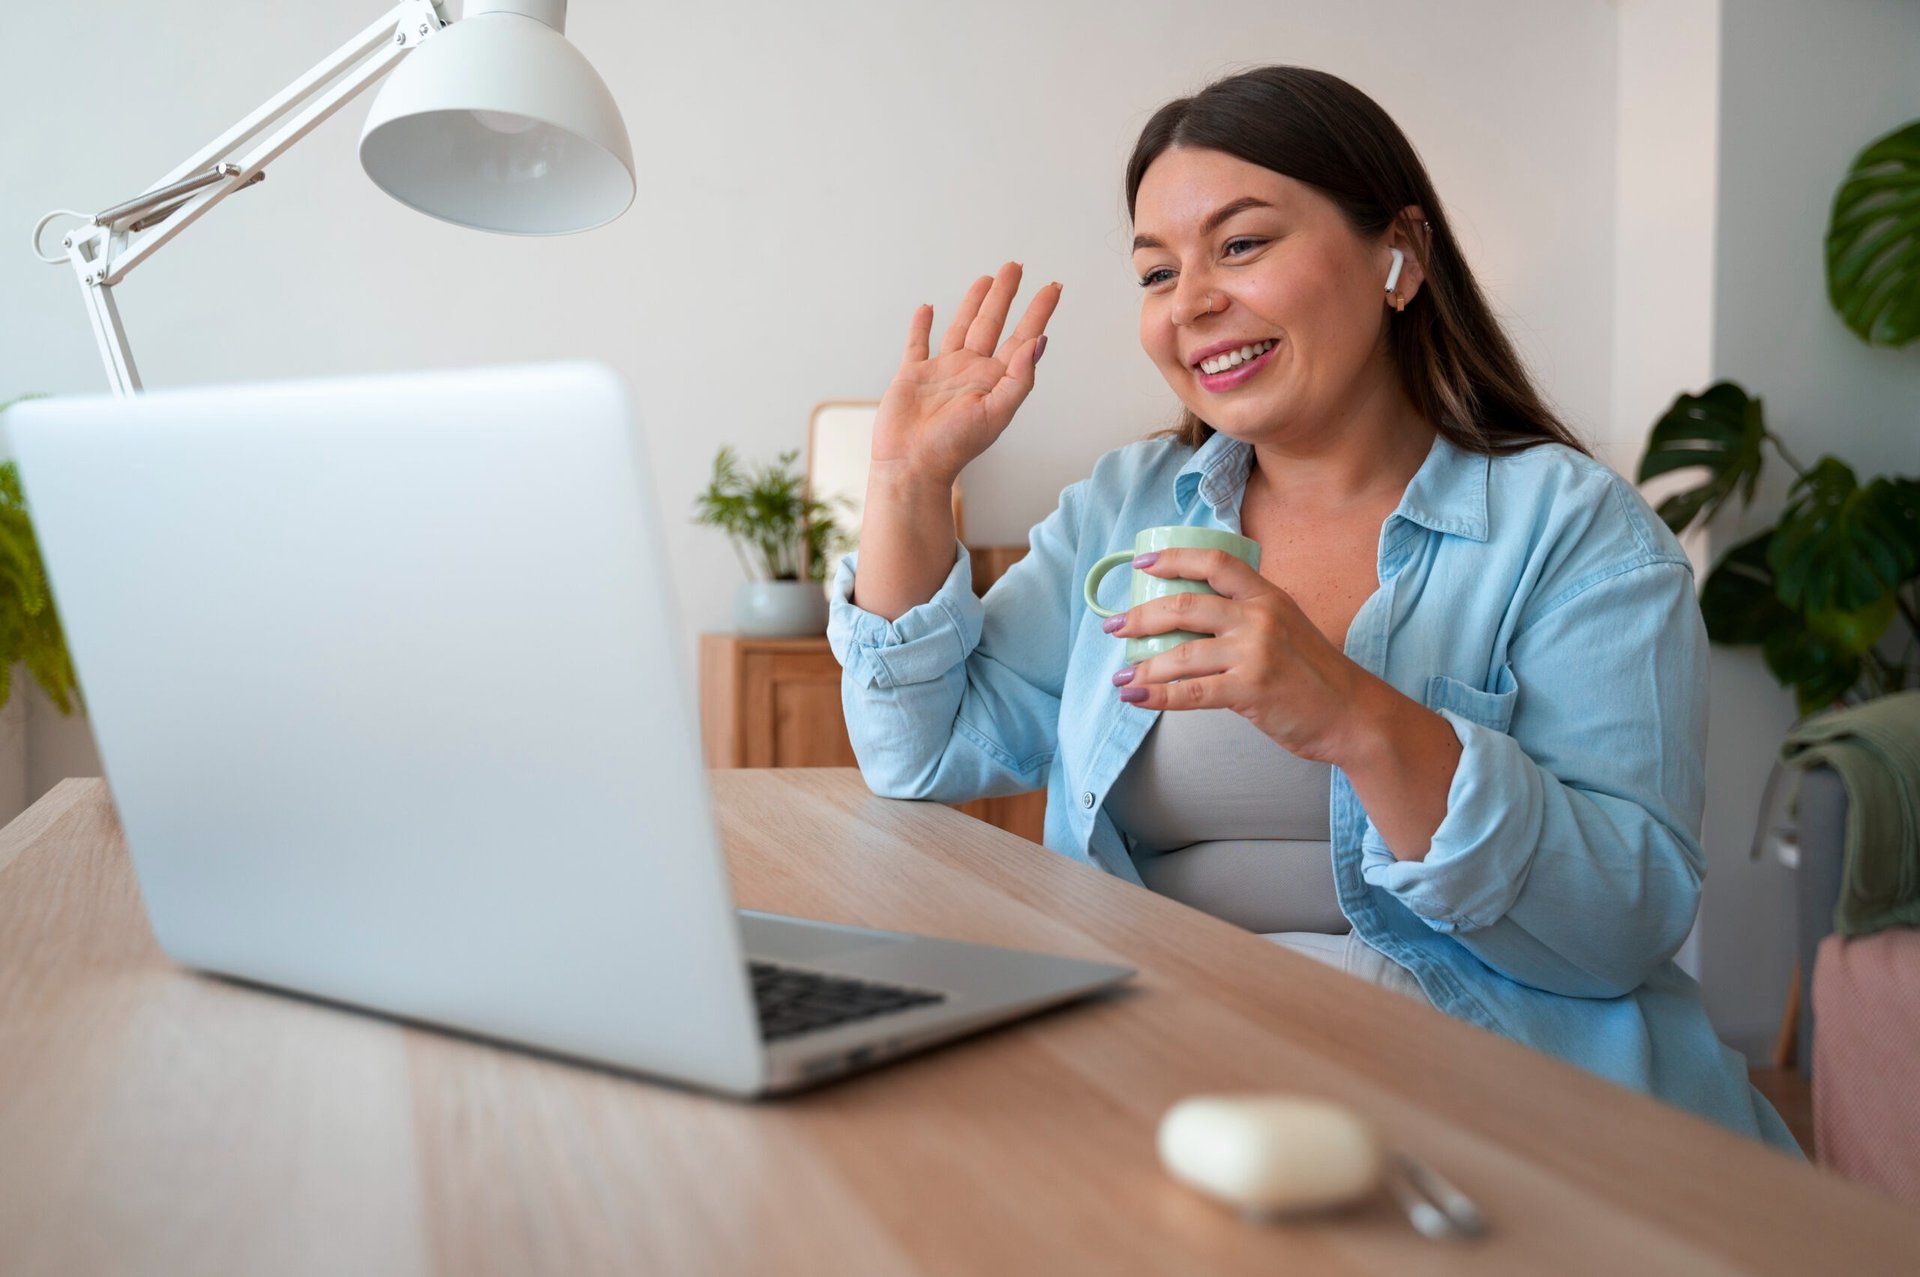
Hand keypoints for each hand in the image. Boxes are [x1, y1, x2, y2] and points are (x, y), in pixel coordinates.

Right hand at [871, 262, 1060, 486]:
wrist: (912, 465)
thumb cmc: (955, 447)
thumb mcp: (996, 413)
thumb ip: (1018, 378)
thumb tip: (1038, 342)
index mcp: (994, 379)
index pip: (1022, 337)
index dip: (1038, 312)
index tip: (1053, 287)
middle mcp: (971, 371)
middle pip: (991, 323)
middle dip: (1005, 295)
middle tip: (1015, 266)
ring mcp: (942, 371)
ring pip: (960, 327)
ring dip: (972, 303)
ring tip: (985, 280)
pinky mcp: (913, 375)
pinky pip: (917, 343)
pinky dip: (922, 325)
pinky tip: (928, 309)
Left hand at [1104, 548, 1371, 762]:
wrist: (1353, 714)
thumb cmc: (1315, 676)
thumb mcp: (1287, 628)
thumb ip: (1247, 618)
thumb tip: (1189, 620)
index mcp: (1268, 596)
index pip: (1216, 562)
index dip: (1175, 558)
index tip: (1143, 564)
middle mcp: (1260, 618)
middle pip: (1186, 606)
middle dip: (1140, 616)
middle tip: (1113, 627)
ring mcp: (1256, 653)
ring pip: (1182, 654)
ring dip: (1143, 666)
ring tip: (1122, 675)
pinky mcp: (1251, 690)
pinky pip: (1192, 692)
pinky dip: (1158, 696)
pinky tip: (1136, 698)